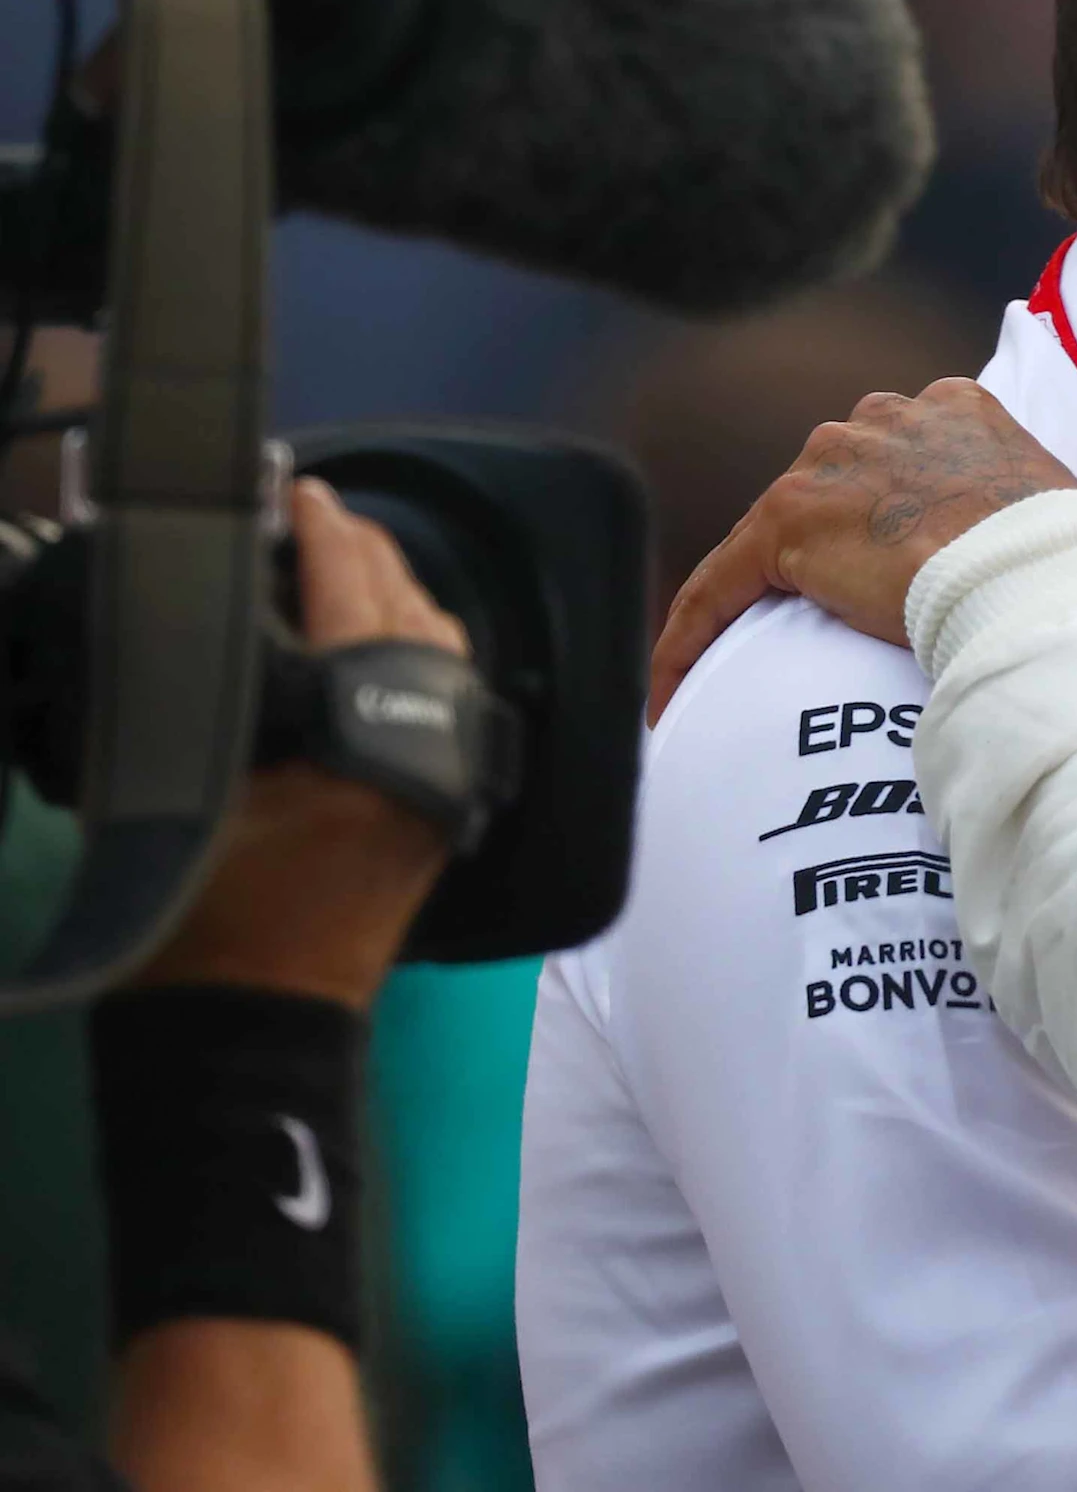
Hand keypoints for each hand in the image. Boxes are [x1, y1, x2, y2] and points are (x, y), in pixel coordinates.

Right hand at [122, 481, 466, 1011]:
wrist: (255, 1020)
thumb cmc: (205, 916)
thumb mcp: (188, 783)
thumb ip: (217, 686)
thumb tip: (224, 609)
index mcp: (369, 733)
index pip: (355, 598)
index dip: (323, 536)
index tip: (299, 492)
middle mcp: (433, 746)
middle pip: (413, 616)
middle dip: (367, 557)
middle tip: (316, 516)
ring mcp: (452, 776)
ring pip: (442, 651)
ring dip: (396, 598)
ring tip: (341, 560)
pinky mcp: (450, 801)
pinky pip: (448, 694)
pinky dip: (414, 648)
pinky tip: (374, 634)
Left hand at [648, 380, 1076, 719]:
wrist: (1034, 574)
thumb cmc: (1067, 559)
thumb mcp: (1053, 512)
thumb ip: (1022, 514)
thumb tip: (1041, 565)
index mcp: (956, 407)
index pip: (902, 454)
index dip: (894, 507)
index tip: (896, 555)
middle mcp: (886, 416)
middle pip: (838, 477)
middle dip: (838, 535)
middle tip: (850, 610)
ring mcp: (832, 463)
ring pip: (778, 529)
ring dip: (772, 584)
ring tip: (757, 656)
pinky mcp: (787, 523)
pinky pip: (723, 582)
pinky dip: (694, 637)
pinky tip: (674, 692)